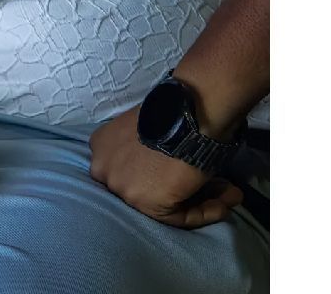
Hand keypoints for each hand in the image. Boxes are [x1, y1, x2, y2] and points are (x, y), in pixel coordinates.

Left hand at [88, 106, 243, 227]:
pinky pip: (180, 217)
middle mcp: (103, 167)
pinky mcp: (146, 204)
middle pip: (144, 188)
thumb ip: (149, 150)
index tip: (186, 173)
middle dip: (181, 189)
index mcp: (101, 145)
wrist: (188, 113)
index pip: (130, 171)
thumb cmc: (172, 114)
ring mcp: (122, 187)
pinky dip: (206, 211)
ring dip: (202, 200)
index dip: (162, 175)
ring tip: (229, 193)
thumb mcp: (146, 128)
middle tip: (213, 186)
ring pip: (163, 204)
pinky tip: (226, 200)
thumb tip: (174, 169)